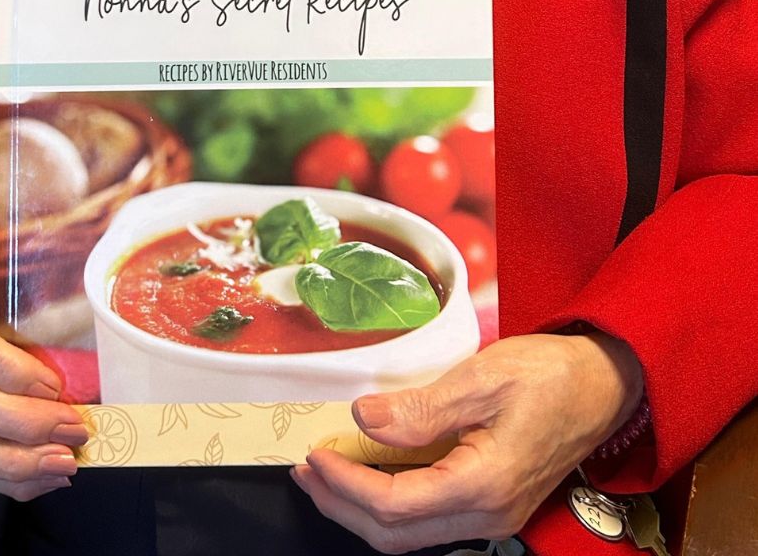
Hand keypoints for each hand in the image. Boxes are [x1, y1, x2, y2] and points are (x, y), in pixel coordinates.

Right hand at [0, 229, 89, 500]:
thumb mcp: (10, 260)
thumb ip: (43, 276)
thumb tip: (106, 293)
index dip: (10, 371)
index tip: (56, 385)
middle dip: (24, 425)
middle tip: (76, 427)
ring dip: (16, 462)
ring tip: (66, 461)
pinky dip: (9, 479)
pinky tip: (50, 476)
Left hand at [292, 331, 642, 552]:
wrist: (604, 382)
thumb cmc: (550, 373)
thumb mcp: (482, 377)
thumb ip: (421, 407)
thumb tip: (362, 419)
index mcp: (484, 485)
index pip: (395, 505)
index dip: (345, 486)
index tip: (313, 455)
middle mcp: (487, 514)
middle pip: (395, 535)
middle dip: (341, 506)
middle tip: (304, 470)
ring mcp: (492, 515)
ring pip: (411, 533)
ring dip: (361, 508)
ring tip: (325, 472)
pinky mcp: (493, 502)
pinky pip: (429, 517)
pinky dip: (390, 501)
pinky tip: (370, 470)